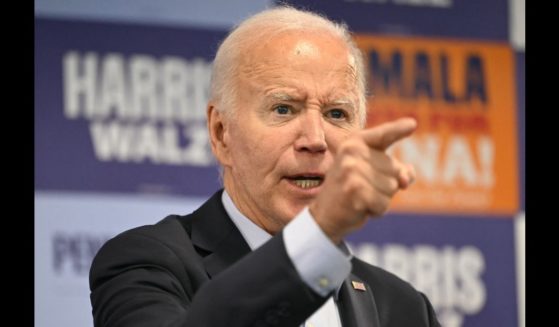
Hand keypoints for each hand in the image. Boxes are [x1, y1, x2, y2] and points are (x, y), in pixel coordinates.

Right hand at [309, 118, 416, 243]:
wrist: (324, 214)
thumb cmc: (352, 190)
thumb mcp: (372, 172)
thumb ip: (396, 170)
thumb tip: (406, 179)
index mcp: (355, 143)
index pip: (383, 135)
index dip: (398, 130)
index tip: (412, 124)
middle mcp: (352, 153)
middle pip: (396, 170)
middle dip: (387, 185)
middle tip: (363, 188)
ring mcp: (352, 171)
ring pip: (392, 188)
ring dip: (382, 198)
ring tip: (361, 197)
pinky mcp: (355, 191)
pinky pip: (384, 203)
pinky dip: (377, 210)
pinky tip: (360, 207)